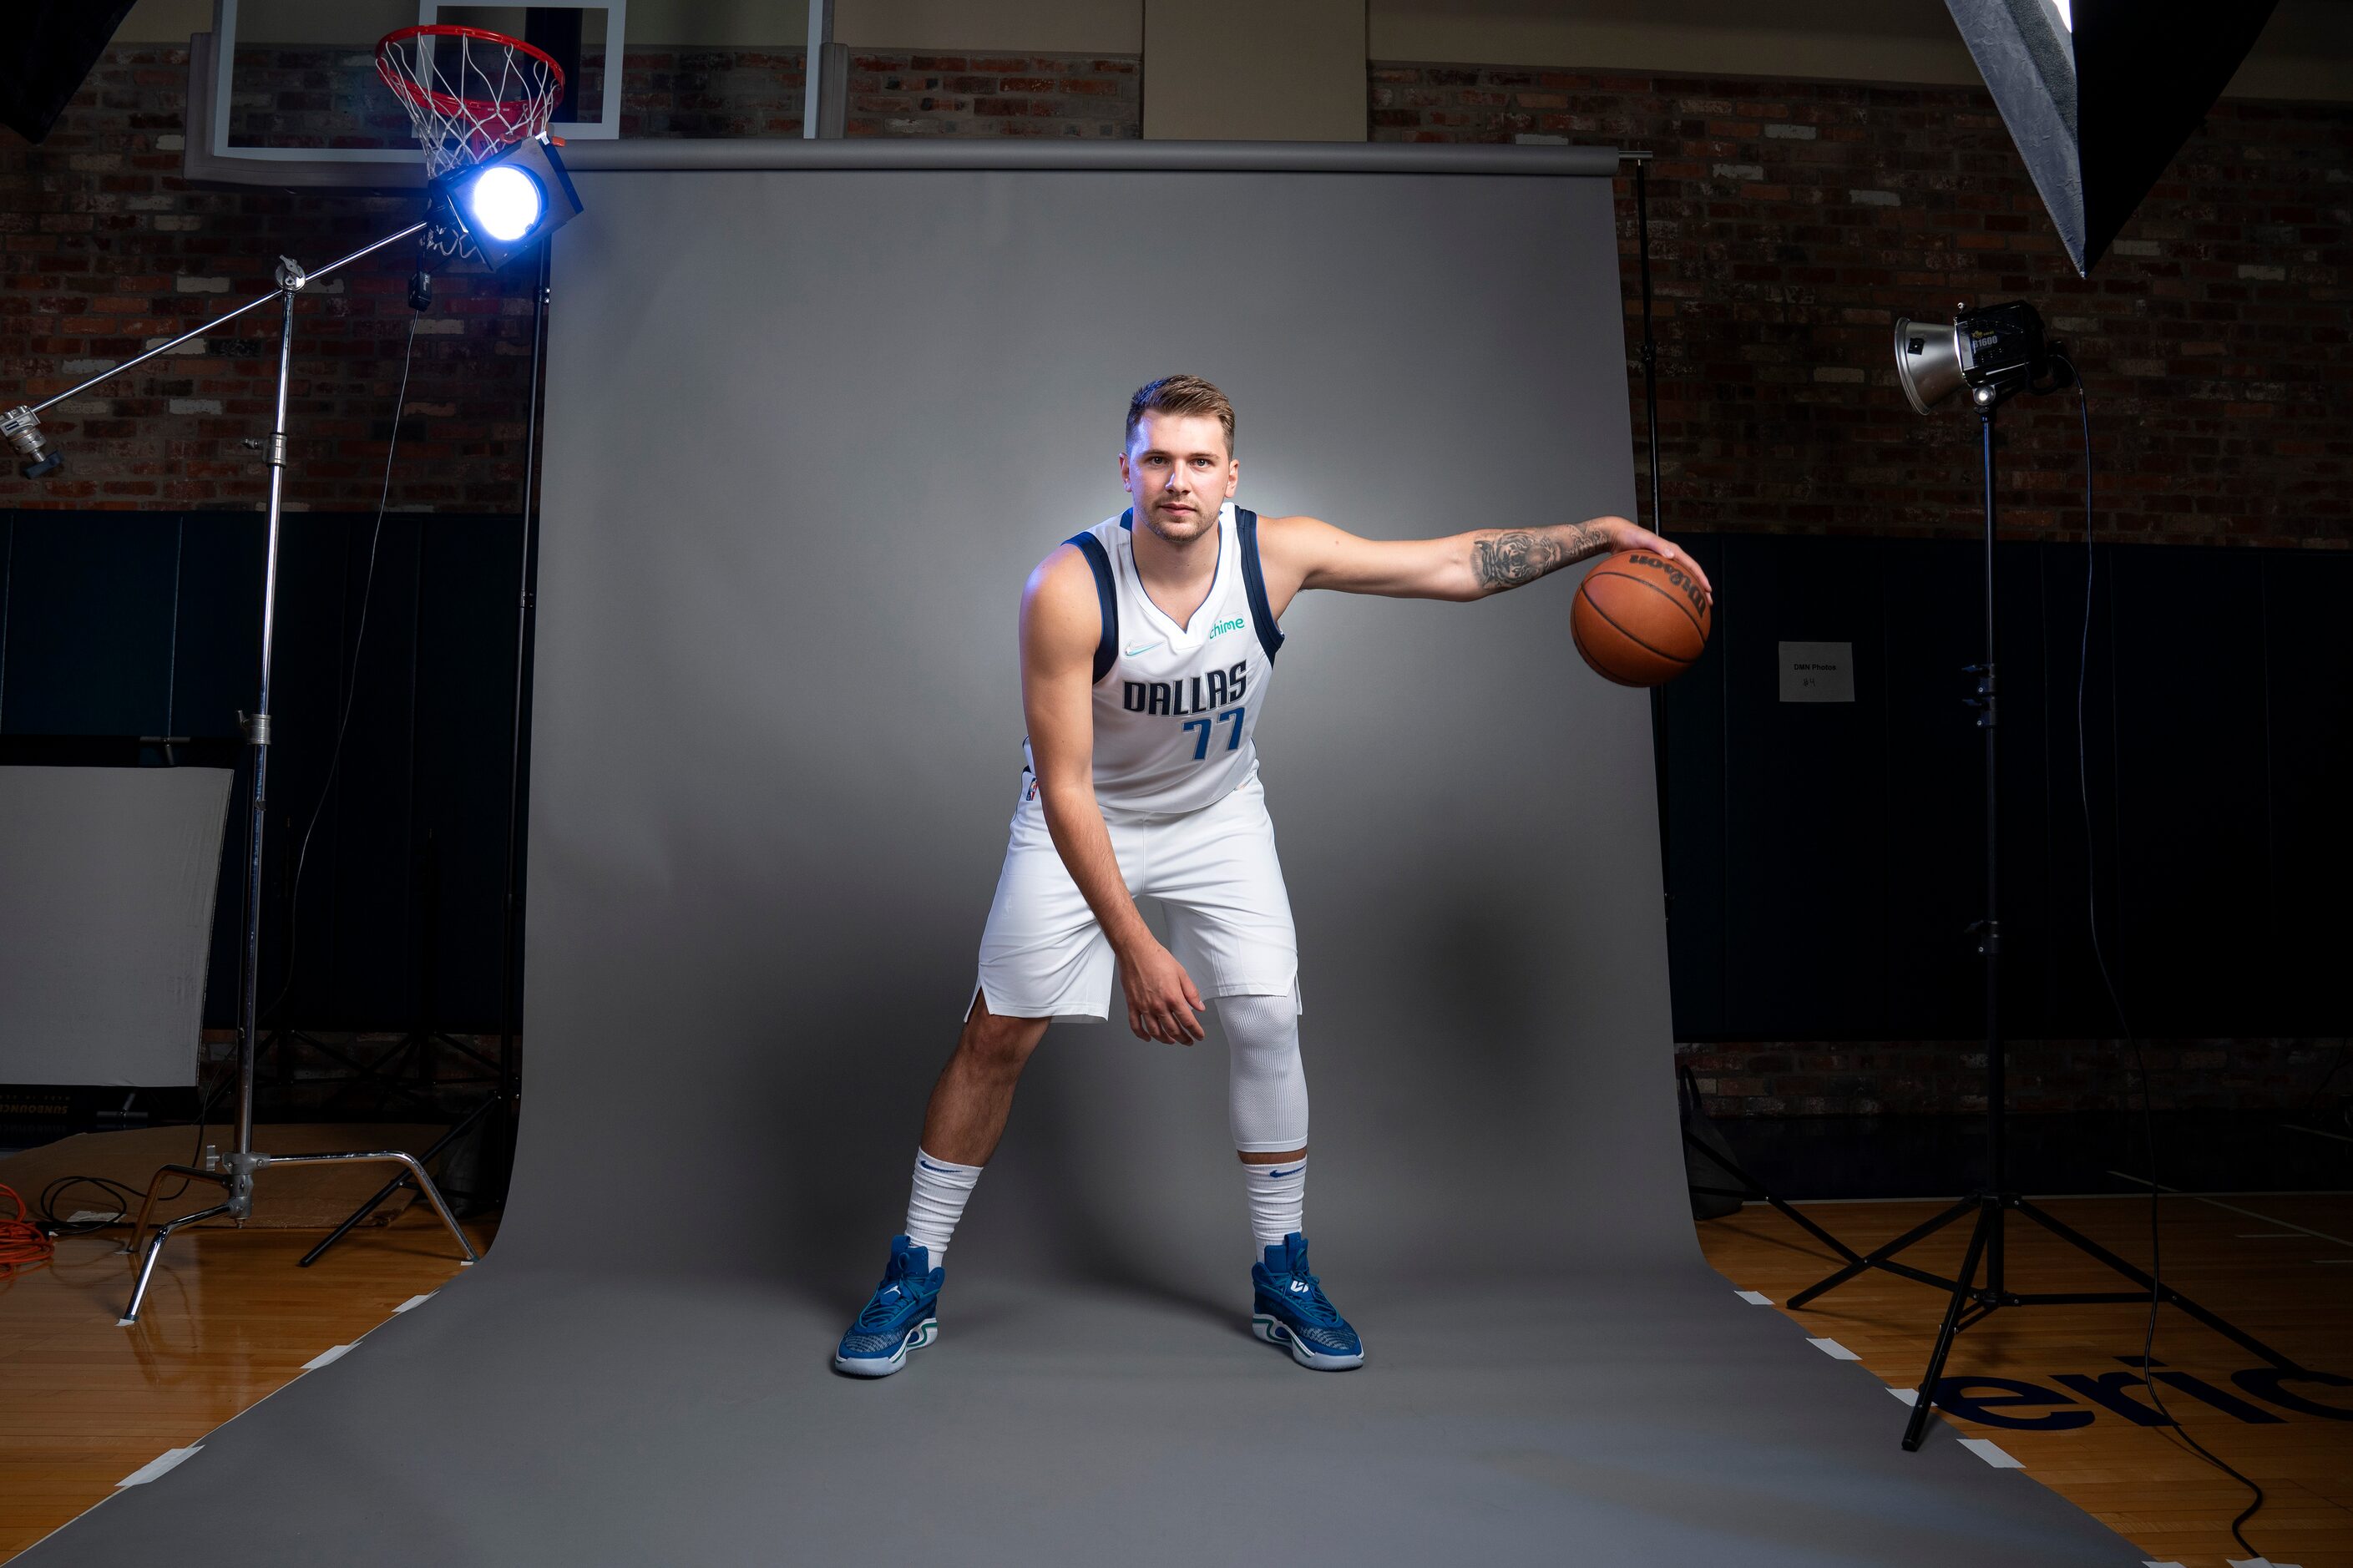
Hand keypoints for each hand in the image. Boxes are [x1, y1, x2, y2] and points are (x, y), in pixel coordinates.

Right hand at [1117, 937, 1204, 1044]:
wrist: (1135, 950)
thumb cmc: (1157, 957)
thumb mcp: (1181, 973)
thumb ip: (1191, 992)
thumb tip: (1199, 1007)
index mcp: (1173, 997)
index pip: (1188, 1021)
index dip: (1196, 1032)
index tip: (1199, 1036)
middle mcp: (1158, 1005)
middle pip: (1173, 1030)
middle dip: (1183, 1038)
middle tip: (1188, 1041)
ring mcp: (1144, 1006)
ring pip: (1155, 1032)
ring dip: (1165, 1040)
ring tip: (1171, 1041)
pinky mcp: (1132, 1004)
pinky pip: (1136, 1025)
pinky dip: (1142, 1035)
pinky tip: (1148, 1038)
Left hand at [1597, 516, 1713, 604]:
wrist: (1617, 536)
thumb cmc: (1631, 535)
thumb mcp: (1645, 538)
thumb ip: (1658, 545)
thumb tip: (1671, 555)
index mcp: (1672, 550)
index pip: (1692, 565)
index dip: (1701, 577)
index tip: (1708, 590)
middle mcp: (1670, 558)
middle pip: (1689, 575)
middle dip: (1699, 589)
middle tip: (1707, 603)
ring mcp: (1662, 565)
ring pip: (1678, 581)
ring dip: (1686, 593)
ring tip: (1693, 607)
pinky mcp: (1653, 570)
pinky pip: (1664, 583)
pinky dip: (1669, 592)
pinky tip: (1667, 603)